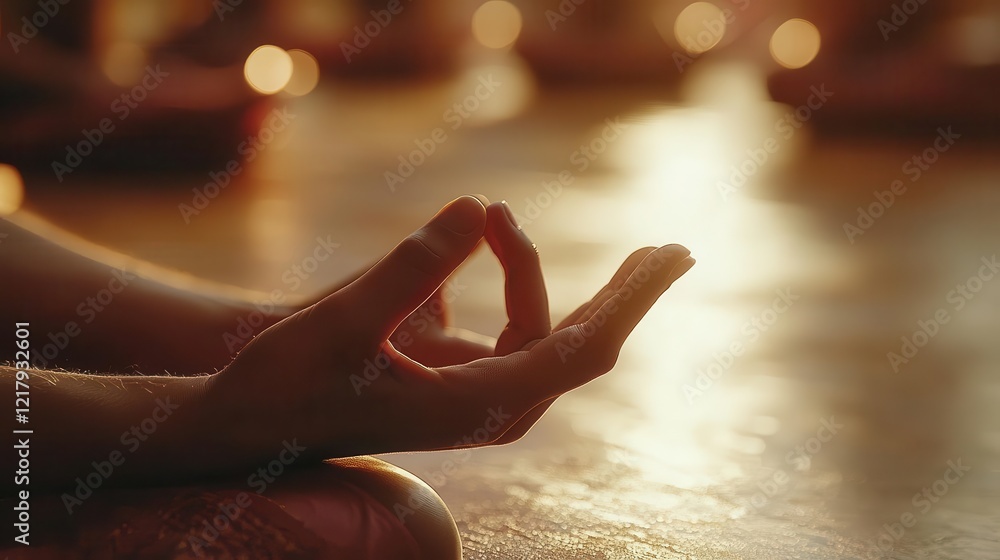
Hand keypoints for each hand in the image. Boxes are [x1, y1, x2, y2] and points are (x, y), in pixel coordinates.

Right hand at [205, 196, 694, 460]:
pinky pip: (512, 335)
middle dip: (625, 297)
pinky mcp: (454, 383)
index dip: (632, 301)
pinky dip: (516, 287)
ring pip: (544, 338)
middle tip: (670, 248)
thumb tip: (477, 202)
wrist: (247, 426)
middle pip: (582, 349)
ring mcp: (473, 399)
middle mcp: (486, 409)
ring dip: (545, 276)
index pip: (581, 351)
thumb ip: (410, 266)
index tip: (670, 255)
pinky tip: (496, 238)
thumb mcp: (342, 321)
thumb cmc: (285, 383)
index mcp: (472, 405)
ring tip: (510, 214)